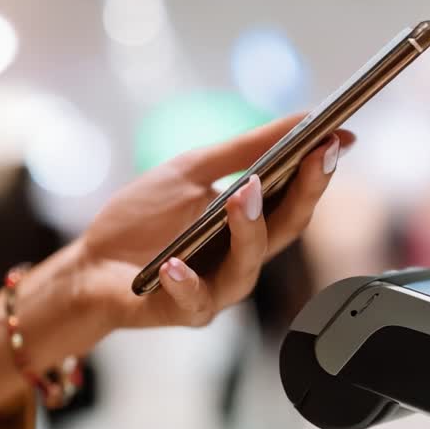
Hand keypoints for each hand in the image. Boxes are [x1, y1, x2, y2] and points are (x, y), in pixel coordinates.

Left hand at [77, 113, 352, 331]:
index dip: (320, 169)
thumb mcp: (193, 168)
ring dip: (248, 229)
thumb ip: (245, 148)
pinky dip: (186, 283)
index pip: (295, 197)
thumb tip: (303, 118)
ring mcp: (217, 287)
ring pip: (248, 265)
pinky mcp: (182, 310)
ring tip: (243, 195)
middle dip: (306, 192)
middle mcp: (243, 257)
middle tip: (316, 155)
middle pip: (286, 229)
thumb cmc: (142, 218)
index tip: (339, 138)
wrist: (90, 263)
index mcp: (250, 223)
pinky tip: (174, 265)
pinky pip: (193, 301)